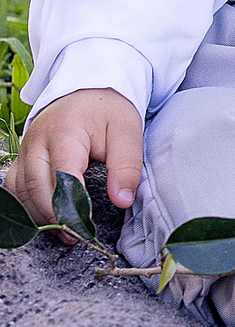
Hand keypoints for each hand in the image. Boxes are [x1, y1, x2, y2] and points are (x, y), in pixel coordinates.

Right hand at [3, 88, 142, 229]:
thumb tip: (122, 200)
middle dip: (55, 215)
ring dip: (41, 215)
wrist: (88, 92)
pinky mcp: (22, 158)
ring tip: (67, 230)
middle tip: (78, 234)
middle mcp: (37, 141)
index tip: (87, 223)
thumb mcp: (128, 131)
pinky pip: (15, 189)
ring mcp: (25, 150)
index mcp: (65, 131)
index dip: (72, 203)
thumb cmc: (107, 111)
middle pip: (36, 187)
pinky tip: (49, 216)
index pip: (63, 173)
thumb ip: (127, 166)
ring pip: (21, 192)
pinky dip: (28, 206)